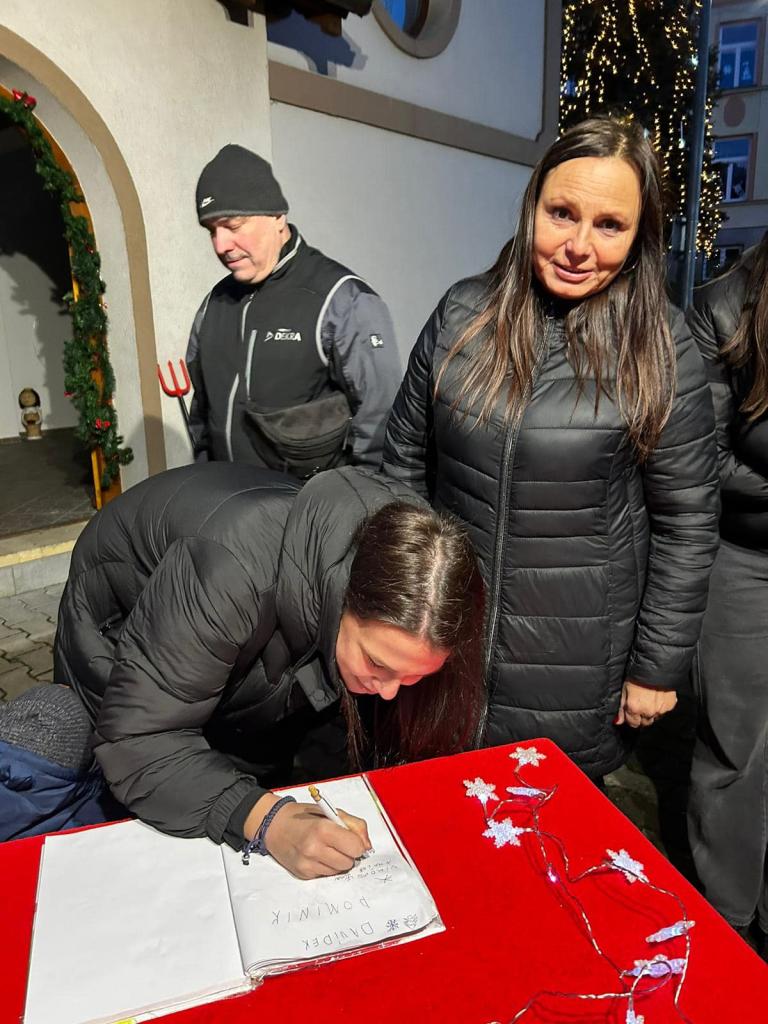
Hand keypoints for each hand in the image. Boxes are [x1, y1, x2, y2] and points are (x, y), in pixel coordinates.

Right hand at [246, 796, 370, 878]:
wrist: (274, 825)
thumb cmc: (304, 816)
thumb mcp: (330, 811)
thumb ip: (354, 825)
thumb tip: (367, 846)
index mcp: (323, 829)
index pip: (356, 848)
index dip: (357, 844)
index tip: (352, 839)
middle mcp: (314, 848)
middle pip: (349, 863)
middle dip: (348, 854)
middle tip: (338, 844)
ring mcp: (307, 864)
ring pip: (338, 871)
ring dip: (337, 861)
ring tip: (326, 848)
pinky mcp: (302, 874)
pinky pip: (326, 875)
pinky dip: (325, 866)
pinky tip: (316, 855)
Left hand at [615, 681, 676, 728]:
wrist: (655, 666)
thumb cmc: (637, 675)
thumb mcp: (624, 689)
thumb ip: (621, 708)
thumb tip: (617, 721)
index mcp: (634, 708)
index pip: (633, 723)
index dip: (631, 718)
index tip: (632, 713)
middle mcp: (648, 712)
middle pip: (645, 723)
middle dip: (642, 717)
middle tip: (641, 705)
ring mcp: (660, 710)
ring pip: (655, 718)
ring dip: (652, 712)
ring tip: (650, 700)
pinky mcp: (670, 705)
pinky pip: (664, 711)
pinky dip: (661, 707)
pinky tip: (658, 697)